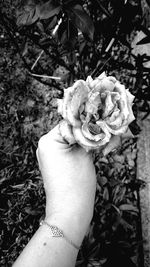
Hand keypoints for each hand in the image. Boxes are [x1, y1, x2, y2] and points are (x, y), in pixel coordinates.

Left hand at [36, 122, 95, 245]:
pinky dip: (78, 150)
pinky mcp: (53, 163)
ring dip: (83, 142)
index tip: (100, 128)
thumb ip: (86, 136)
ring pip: (69, 140)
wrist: (70, 210)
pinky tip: (89, 154)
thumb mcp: (84, 154)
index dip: (87, 124)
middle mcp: (44, 145)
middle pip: (69, 131)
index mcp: (48, 140)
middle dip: (85, 134)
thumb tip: (91, 127)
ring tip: (97, 148)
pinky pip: (67, 150)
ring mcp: (47, 155)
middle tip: (101, 139)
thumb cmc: (77, 182)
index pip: (70, 122)